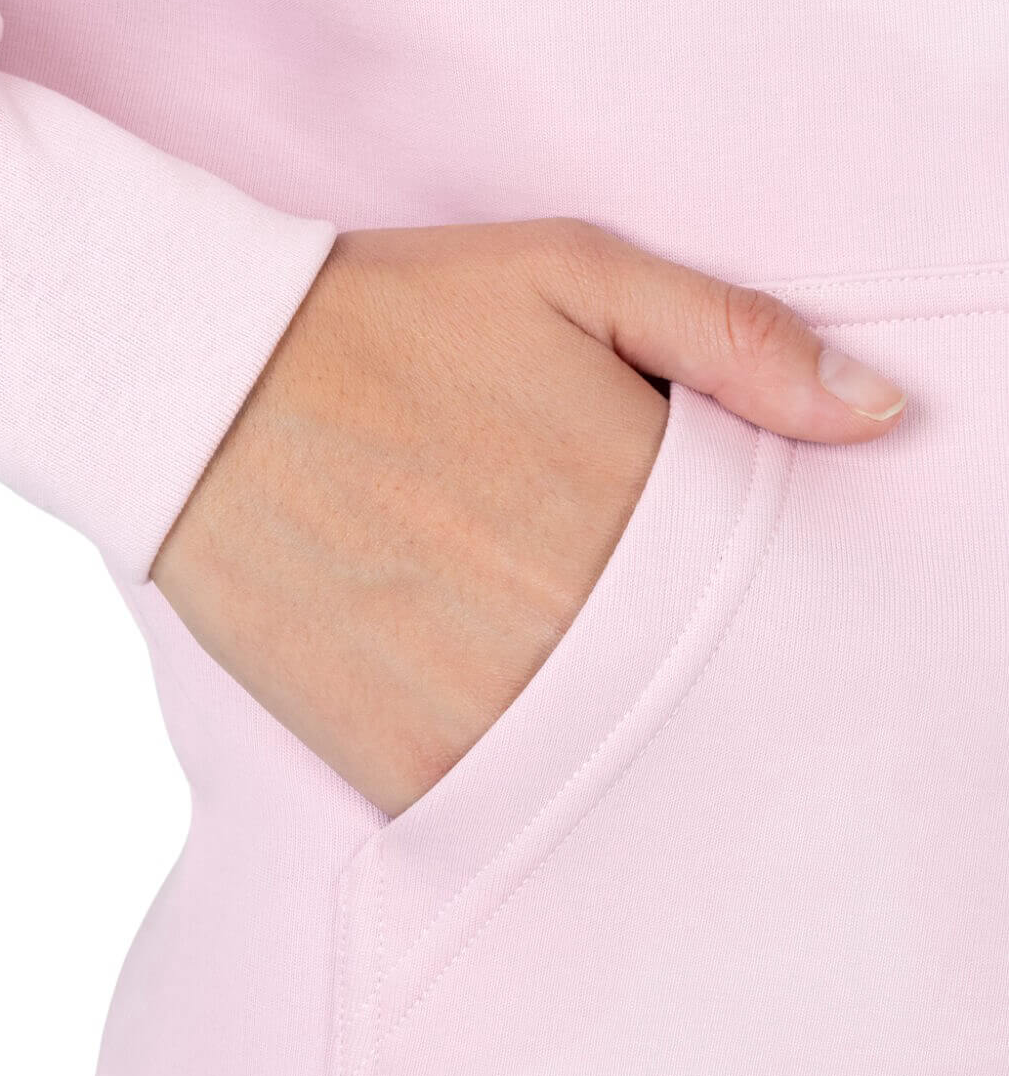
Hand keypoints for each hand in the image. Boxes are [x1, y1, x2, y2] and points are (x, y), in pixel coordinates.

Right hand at [150, 220, 906, 816]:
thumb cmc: (387, 316)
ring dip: (617, 711)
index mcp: (640, 498)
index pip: (777, 581)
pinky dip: (529, 762)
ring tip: (540, 621)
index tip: (716, 548)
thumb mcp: (569, 272)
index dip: (763, 572)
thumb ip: (734, 338)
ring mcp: (495, 709)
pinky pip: (519, 803)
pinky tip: (490, 681)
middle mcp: (581, 621)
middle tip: (614, 582)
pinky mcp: (411, 767)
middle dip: (690, 642)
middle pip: (708, 677)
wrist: (197, 387)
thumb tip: (878, 416)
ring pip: (625, 752)